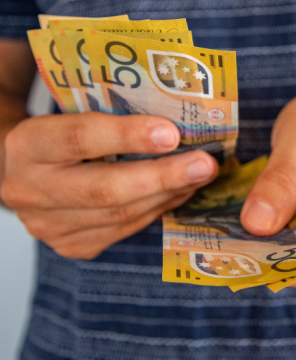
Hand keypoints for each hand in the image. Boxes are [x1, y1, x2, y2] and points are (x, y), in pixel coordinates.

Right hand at [1, 113, 218, 258]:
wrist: (26, 172)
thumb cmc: (63, 135)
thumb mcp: (73, 114)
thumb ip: (113, 115)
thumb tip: (180, 121)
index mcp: (28, 145)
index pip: (79, 138)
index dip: (127, 136)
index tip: (172, 133)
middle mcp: (29, 190)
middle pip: (104, 189)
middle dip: (163, 176)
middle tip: (205, 164)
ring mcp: (48, 225)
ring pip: (120, 215)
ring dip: (169, 194)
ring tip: (201, 175)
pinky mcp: (70, 245)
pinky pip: (124, 229)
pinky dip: (157, 209)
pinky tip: (179, 192)